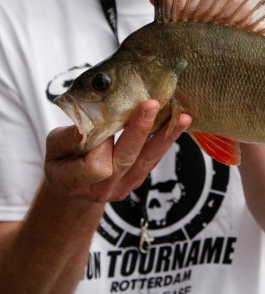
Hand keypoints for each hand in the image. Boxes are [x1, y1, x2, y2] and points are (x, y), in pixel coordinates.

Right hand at [44, 100, 191, 205]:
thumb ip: (66, 139)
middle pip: (127, 158)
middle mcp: (104, 188)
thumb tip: (84, 126)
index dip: (102, 144)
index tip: (103, 122)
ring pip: (148, 160)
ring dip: (166, 136)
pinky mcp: (138, 180)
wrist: (73, 191)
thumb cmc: (62, 163)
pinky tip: (179, 122)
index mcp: (76, 182)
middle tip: (151, 103)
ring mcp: (123, 186)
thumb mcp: (53, 149)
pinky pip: (154, 159)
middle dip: (140, 130)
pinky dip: (166, 140)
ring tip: (182, 116)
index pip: (97, 165)